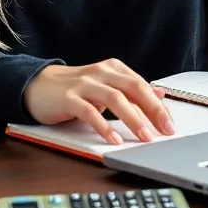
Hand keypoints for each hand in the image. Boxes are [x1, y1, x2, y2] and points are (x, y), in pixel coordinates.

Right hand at [24, 59, 174, 144]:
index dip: (158, 104)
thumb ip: (130, 90)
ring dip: (133, 119)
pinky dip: (104, 126)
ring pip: (115, 98)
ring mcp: (84, 84)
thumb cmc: (75, 89)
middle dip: (153, 110)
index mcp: (113, 69)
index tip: (171, 123)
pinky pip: (89, 112)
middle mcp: (101, 72)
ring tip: (145, 137)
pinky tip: (114, 139)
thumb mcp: (105, 86)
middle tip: (166, 130)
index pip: (142, 85)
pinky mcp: (68, 98)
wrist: (37, 85)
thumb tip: (159, 93)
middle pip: (133, 88)